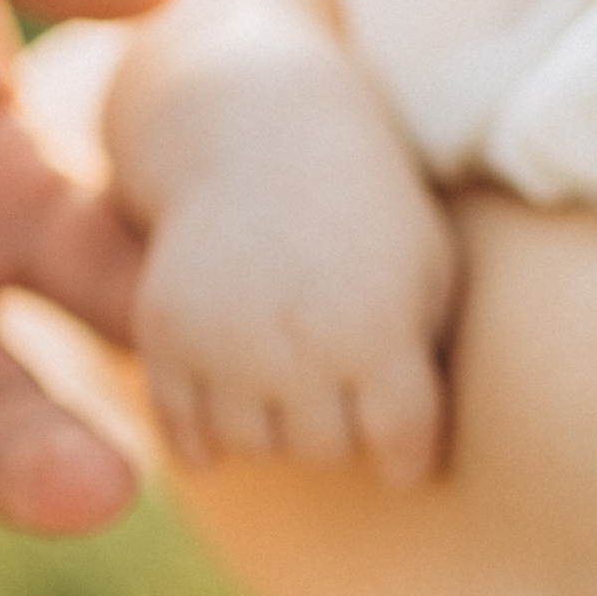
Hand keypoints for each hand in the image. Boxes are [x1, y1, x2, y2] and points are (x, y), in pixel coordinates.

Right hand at [118, 50, 456, 486]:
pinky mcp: (165, 335)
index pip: (402, 444)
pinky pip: (186, 432)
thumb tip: (424, 462)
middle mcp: (297, 342)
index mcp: (377, 326)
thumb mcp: (430, 270)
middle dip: (342, 429)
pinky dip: (208, 436)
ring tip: (293, 379)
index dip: (408, 455)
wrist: (260, 133)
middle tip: (344, 388)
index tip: (406, 448)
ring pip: (254, 446)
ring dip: (276, 426)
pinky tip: (236, 404)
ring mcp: (224, 341)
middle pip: (326, 451)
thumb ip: (431, 359)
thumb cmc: (370, 213)